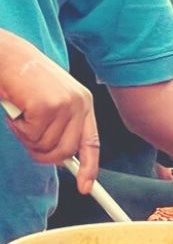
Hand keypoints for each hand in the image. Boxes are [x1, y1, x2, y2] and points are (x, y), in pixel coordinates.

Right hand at [0, 32, 98, 193]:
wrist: (8, 56)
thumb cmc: (24, 81)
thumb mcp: (50, 102)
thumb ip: (60, 126)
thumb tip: (60, 157)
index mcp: (84, 103)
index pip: (92, 142)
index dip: (89, 167)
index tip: (86, 187)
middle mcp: (80, 104)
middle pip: (65, 152)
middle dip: (42, 154)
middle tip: (26, 136)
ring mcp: (65, 105)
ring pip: (45, 146)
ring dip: (26, 136)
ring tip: (22, 114)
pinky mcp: (48, 106)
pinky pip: (31, 136)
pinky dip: (18, 128)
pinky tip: (17, 110)